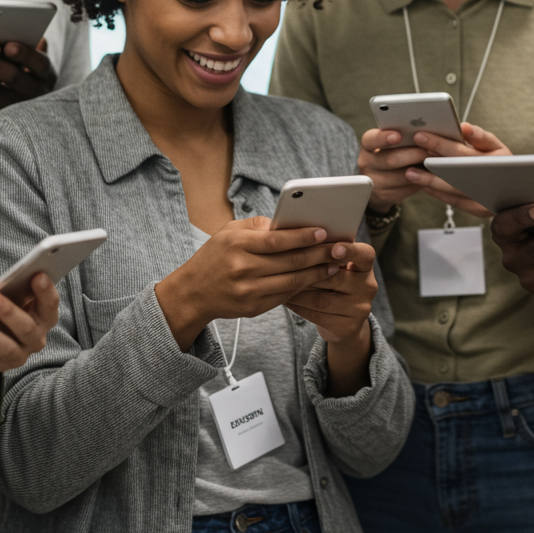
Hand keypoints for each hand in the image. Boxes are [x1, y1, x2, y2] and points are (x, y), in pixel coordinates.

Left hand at [0, 39, 56, 114]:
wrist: (18, 92)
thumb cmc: (21, 63)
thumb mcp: (29, 53)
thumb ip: (26, 42)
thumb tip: (18, 31)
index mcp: (45, 73)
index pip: (40, 63)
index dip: (25, 54)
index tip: (8, 46)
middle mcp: (36, 91)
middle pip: (14, 78)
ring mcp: (18, 106)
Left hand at [0, 271, 59, 375]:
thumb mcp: (4, 291)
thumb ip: (9, 281)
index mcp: (44, 315)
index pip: (50, 304)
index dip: (46, 290)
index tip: (36, 275)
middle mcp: (36, 337)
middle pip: (27, 327)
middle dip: (8, 311)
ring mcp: (20, 354)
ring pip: (7, 347)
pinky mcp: (0, 366)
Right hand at [155, 217, 350, 350]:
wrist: (192, 293)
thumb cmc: (214, 256)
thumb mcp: (229, 232)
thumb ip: (259, 226)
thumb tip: (291, 224)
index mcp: (236, 244)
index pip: (277, 240)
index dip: (303, 237)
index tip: (324, 232)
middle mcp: (242, 268)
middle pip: (290, 262)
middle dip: (319, 255)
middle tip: (340, 248)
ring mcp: (248, 291)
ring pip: (292, 282)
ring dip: (317, 273)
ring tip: (334, 264)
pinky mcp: (253, 308)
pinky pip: (285, 296)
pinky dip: (303, 288)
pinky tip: (316, 279)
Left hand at [287, 241, 376, 396]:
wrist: (342, 319)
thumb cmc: (331, 279)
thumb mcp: (334, 264)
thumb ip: (323, 250)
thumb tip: (294, 233)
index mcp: (365, 266)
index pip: (364, 255)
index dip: (350, 251)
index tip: (334, 248)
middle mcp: (368, 287)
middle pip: (335, 278)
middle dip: (308, 272)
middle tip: (284, 263)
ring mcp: (360, 309)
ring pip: (322, 299)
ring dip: (297, 290)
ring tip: (279, 282)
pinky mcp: (348, 328)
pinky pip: (317, 316)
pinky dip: (298, 306)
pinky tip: (284, 299)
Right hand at [358, 127, 428, 211]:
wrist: (382, 179)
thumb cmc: (394, 151)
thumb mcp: (392, 142)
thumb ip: (405, 136)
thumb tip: (426, 132)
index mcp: (368, 144)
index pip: (372, 139)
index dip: (384, 138)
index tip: (398, 136)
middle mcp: (367, 162)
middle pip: (390, 159)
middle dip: (413, 154)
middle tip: (431, 150)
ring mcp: (375, 181)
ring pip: (402, 176)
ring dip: (422, 169)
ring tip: (437, 162)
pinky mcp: (386, 195)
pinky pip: (408, 188)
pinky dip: (422, 181)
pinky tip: (432, 175)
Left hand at [404, 122, 511, 215]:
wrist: (517, 193)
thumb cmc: (502, 163)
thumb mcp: (497, 146)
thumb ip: (480, 136)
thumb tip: (464, 127)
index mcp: (498, 160)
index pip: (462, 152)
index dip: (440, 144)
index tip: (421, 136)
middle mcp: (494, 182)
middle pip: (455, 172)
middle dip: (430, 163)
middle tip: (411, 154)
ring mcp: (488, 200)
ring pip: (452, 190)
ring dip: (429, 181)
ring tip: (411, 172)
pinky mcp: (480, 211)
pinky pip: (453, 201)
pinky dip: (437, 192)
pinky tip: (424, 184)